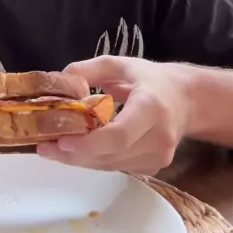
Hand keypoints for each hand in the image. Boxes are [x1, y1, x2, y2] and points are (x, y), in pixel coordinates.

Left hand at [36, 56, 191, 174]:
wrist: (187, 100)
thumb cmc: (149, 79)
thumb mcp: (119, 64)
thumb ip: (88, 70)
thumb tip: (61, 83)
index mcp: (151, 107)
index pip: (121, 135)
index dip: (90, 143)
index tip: (62, 141)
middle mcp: (159, 137)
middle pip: (112, 155)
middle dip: (76, 154)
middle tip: (45, 148)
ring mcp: (159, 157)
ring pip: (112, 165)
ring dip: (81, 160)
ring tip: (54, 149)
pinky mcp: (155, 167)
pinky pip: (118, 167)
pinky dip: (96, 160)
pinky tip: (78, 150)